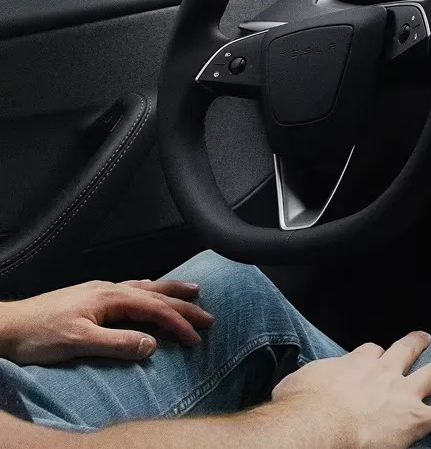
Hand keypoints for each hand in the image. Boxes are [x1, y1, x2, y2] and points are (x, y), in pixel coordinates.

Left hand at [0, 279, 214, 364]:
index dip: (179, 324)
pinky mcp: (92, 297)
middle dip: (184, 305)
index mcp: (111, 298)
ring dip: (171, 292)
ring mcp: (101, 292)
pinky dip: (151, 292)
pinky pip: (133, 290)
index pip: (155, 309)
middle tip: (209, 315)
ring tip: (192, 292)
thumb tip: (152, 345)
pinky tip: (150, 293)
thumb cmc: (39, 335)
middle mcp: (110, 289)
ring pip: (146, 288)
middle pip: (156, 294)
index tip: (197, 338)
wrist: (7, 326)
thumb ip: (118, 343)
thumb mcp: (79, 343)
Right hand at [271, 331, 430, 448]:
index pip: (369, 352)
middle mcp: (383, 373)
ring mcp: (402, 394)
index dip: (373, 355)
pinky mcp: (415, 419)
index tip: (374, 357)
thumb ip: (299, 383)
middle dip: (416, 343)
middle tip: (424, 338)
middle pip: (405, 350)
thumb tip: (290, 388)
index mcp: (354, 364)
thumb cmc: (301, 410)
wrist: (318, 426)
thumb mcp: (293, 385)